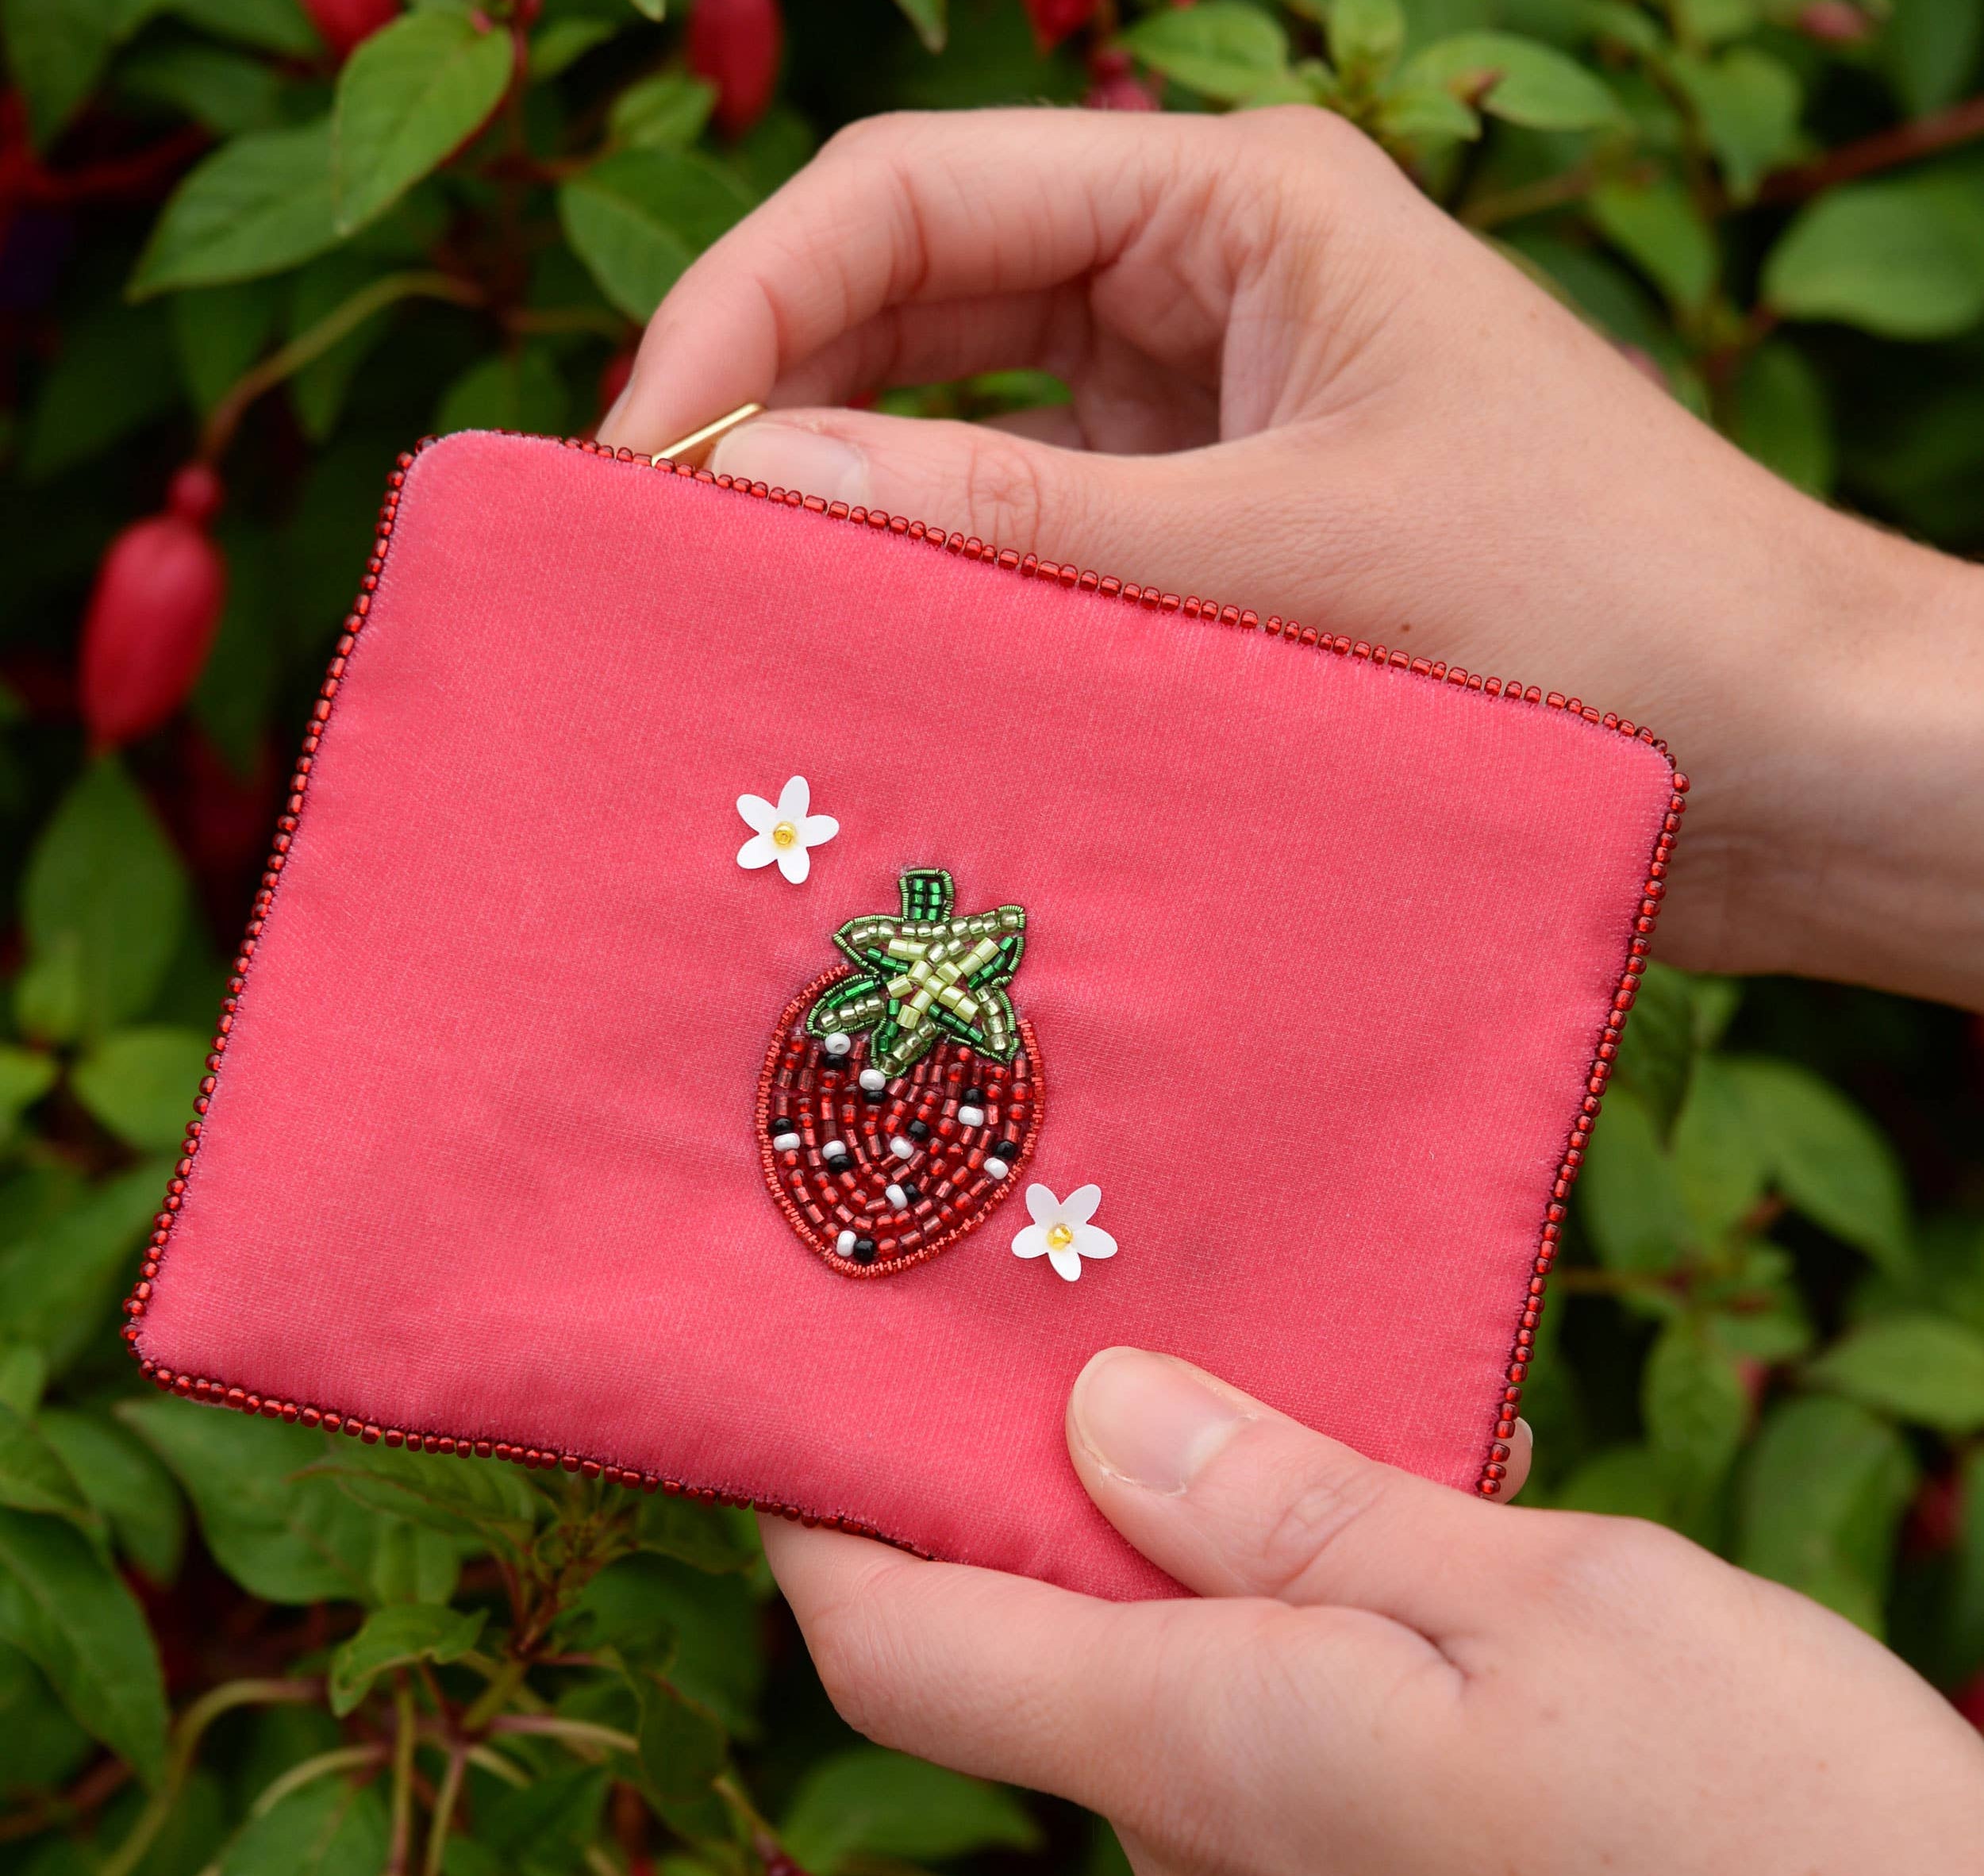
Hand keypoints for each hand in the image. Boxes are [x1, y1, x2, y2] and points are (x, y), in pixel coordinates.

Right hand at [598, 106, 1983, 1009]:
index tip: (642, 457)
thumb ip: (1005, 517)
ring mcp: (1201, 419)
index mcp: (1230, 201)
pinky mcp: (1213, 541)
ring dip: (852, 513)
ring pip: (959, 432)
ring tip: (739, 623)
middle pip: (912, 302)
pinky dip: (947, 595)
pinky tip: (874, 669)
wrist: (1781, 761)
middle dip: (774, 407)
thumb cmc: (1592, 611)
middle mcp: (1201, 285)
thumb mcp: (1274, 555)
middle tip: (656, 559)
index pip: (912, 195)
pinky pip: (1031, 543)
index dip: (748, 307)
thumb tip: (752, 481)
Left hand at [761, 1348, 1983, 1874]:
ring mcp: (1278, 1849)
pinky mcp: (1360, 1844)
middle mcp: (1202, 1823)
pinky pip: (1247, 1681)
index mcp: (1208, 1748)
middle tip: (1042, 1282)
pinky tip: (1371, 1479)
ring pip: (1143, 1639)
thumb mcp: (1541, 1612)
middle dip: (1011, 1465)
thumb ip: (1301, 1516)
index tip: (773, 1383)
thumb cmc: (1760, 1822)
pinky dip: (1263, 1569)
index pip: (897, 1641)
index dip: (807, 1515)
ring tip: (1228, 1342)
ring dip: (1165, 1500)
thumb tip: (1101, 1417)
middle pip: (1013, 1625)